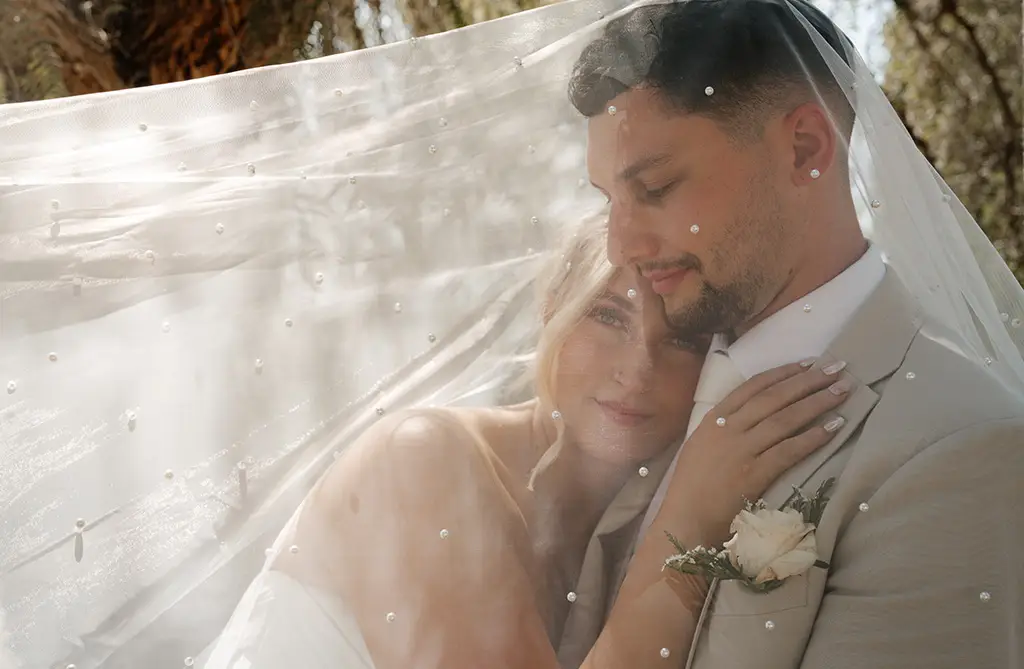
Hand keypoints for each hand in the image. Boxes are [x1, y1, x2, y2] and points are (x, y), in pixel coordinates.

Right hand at [670, 359, 850, 547]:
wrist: (684, 518)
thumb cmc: (691, 486)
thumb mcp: (701, 445)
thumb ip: (724, 427)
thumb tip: (753, 414)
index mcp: (714, 418)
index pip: (753, 386)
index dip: (783, 373)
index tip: (807, 363)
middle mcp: (728, 428)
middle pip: (774, 398)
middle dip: (807, 381)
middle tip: (836, 369)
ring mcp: (741, 450)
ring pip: (785, 419)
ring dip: (816, 404)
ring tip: (841, 392)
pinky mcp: (754, 473)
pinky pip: (789, 450)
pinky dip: (812, 438)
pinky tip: (833, 428)